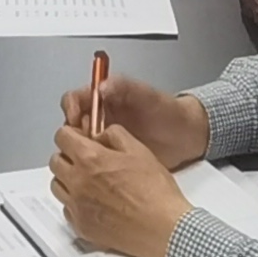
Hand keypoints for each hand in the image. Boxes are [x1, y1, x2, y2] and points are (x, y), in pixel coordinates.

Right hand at [50, 73, 204, 168]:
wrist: (186, 136)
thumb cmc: (168, 111)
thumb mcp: (146, 95)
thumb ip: (124, 87)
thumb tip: (101, 86)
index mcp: (104, 99)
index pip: (74, 100)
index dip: (70, 108)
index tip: (75, 118)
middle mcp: (100, 119)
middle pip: (72, 125)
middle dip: (73, 134)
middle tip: (86, 141)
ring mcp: (104, 141)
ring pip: (80, 146)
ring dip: (81, 152)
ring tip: (95, 157)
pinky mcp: (112, 159)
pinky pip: (94, 164)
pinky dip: (92, 167)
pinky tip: (101, 170)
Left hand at [52, 121, 195, 256]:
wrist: (162, 228)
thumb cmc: (154, 190)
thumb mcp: (139, 150)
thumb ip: (114, 135)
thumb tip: (100, 135)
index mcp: (90, 159)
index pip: (62, 137)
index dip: (71, 134)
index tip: (80, 138)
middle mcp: (77, 182)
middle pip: (55, 161)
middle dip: (67, 156)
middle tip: (84, 159)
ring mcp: (77, 207)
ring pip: (57, 186)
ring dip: (67, 179)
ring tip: (87, 181)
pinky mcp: (81, 226)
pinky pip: (67, 209)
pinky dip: (74, 203)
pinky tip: (93, 202)